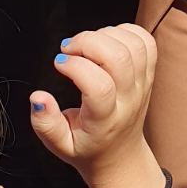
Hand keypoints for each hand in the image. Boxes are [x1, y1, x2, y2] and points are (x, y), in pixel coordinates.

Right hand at [29, 25, 155, 176]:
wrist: (120, 155)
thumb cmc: (88, 146)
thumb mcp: (59, 145)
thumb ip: (45, 123)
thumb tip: (38, 97)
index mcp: (105, 120)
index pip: (100, 87)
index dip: (77, 67)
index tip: (59, 63)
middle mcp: (128, 100)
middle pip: (120, 58)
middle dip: (88, 42)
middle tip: (69, 49)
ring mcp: (142, 85)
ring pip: (134, 46)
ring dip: (105, 35)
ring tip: (85, 45)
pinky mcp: (148, 74)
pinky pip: (146, 43)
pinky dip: (125, 32)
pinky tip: (105, 41)